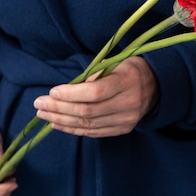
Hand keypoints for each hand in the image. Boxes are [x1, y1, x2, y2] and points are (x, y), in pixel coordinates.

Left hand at [34, 57, 158, 137]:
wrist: (157, 87)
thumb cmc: (129, 69)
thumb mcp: (115, 63)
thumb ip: (92, 75)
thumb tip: (66, 90)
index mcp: (127, 82)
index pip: (96, 92)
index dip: (72, 94)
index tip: (52, 92)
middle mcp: (128, 103)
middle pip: (88, 111)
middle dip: (59, 108)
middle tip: (39, 104)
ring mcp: (126, 120)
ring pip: (88, 125)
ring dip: (61, 120)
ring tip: (43, 115)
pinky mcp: (122, 130)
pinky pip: (94, 132)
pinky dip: (73, 129)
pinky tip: (58, 124)